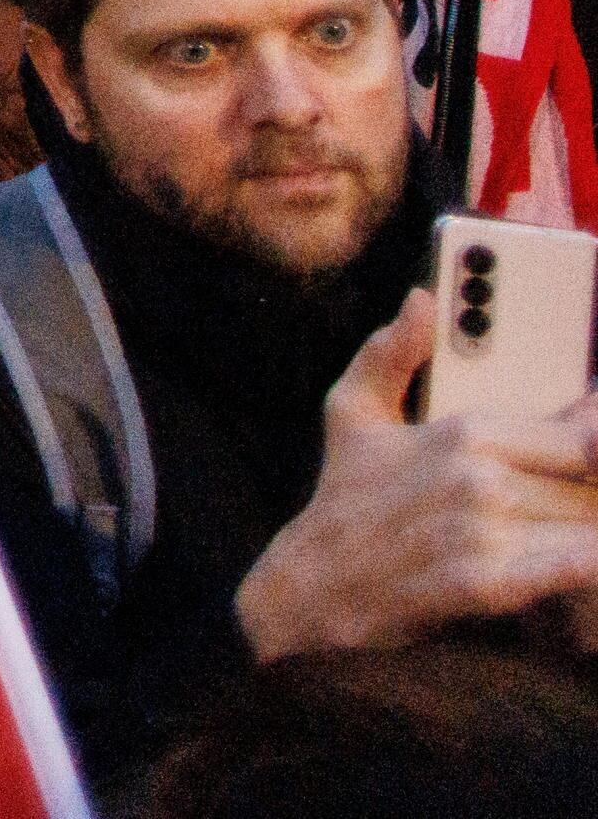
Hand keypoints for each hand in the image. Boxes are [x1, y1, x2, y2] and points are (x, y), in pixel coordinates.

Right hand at [237, 292, 597, 659]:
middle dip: (595, 489)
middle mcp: (480, 476)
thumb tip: (421, 299)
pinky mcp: (489, 585)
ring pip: (587, 524)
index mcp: (464, 430)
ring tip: (576, 520)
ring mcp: (485, 531)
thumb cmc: (346, 498)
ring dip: (588, 523)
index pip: (585, 432)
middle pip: (594, 483)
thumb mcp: (353, 412)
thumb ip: (390, 352)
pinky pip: (573, 568)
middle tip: (584, 488)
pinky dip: (587, 558)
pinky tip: (586, 552)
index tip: (594, 440)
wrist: (316, 586)